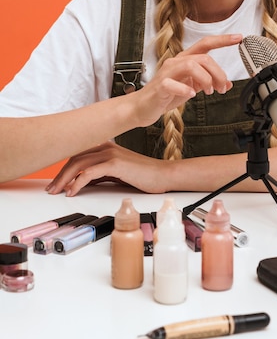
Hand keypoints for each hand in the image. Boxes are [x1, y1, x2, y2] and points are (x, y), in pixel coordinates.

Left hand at [46, 141, 169, 196]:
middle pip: (74, 157)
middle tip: (51, 189)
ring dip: (65, 179)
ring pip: (79, 163)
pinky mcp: (116, 163)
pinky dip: (78, 182)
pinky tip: (73, 191)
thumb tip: (81, 183)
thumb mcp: (116, 174)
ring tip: (57, 192)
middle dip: (60, 174)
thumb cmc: (143, 175)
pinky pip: (90, 172)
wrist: (162, 175)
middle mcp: (106, 146)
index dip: (63, 167)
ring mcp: (111, 153)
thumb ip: (99, 175)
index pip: (78, 154)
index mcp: (106, 146)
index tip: (56, 182)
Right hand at [127, 33, 241, 127]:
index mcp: (185, 60)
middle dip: (218, 73)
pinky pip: (172, 83)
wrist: (143, 107)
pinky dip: (185, 89)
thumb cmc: (166, 95)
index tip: (239, 38)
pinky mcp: (160, 86)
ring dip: (205, 79)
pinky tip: (191, 94)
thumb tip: (227, 84)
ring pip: (190, 65)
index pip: (205, 44)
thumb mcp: (192, 88)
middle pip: (203, 58)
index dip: (222, 40)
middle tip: (221, 88)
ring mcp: (166, 73)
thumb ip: (207, 82)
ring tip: (209, 91)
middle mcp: (176, 62)